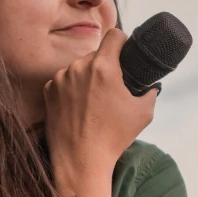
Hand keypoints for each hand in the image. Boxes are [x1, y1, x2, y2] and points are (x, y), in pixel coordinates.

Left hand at [45, 29, 158, 196]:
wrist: (80, 161)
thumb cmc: (113, 138)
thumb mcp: (144, 113)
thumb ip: (149, 91)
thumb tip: (149, 85)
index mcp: (103, 68)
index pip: (114, 35)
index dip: (123, 42)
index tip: (125, 53)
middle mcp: (78, 67)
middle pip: (96, 54)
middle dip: (106, 65)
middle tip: (112, 88)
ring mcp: (60, 79)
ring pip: (79, 67)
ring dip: (87, 77)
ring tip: (94, 101)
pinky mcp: (48, 91)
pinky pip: (64, 80)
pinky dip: (72, 89)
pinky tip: (79, 108)